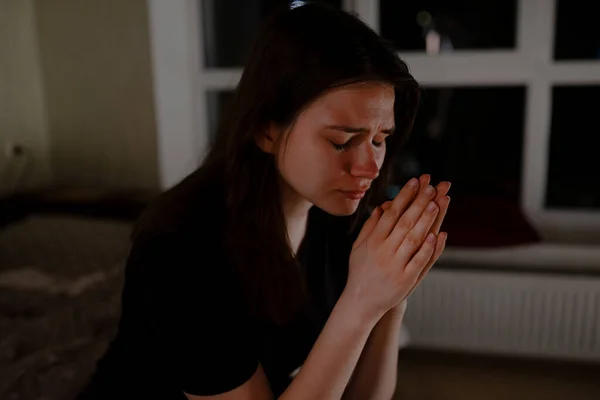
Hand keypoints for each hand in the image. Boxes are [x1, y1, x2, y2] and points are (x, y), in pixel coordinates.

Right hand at [344, 174, 449, 318]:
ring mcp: (395, 266)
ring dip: (426, 220)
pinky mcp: (405, 280)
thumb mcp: (359, 247)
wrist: (361, 302)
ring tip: (437, 203)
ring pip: (413, 238)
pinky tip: (437, 234)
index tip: (415, 181)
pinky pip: (419, 261)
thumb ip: (370, 227)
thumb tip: (382, 207)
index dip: (404, 196)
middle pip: (404, 222)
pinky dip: (428, 248)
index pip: (391, 213)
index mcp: (373, 241)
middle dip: (419, 202)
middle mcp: (383, 251)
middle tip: (432, 186)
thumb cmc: (361, 271)